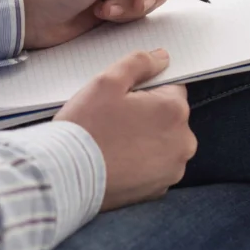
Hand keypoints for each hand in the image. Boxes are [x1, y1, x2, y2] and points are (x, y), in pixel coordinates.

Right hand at [55, 48, 197, 210]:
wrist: (66, 177)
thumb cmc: (87, 127)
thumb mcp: (108, 81)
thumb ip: (140, 62)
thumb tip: (162, 58)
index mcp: (175, 111)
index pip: (171, 88)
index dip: (146, 90)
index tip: (123, 99)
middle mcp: (183, 142)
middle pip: (168, 116)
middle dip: (147, 114)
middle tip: (114, 120)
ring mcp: (172, 170)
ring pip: (162, 142)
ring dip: (145, 139)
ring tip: (113, 141)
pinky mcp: (158, 191)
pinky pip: (154, 166)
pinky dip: (140, 162)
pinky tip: (116, 160)